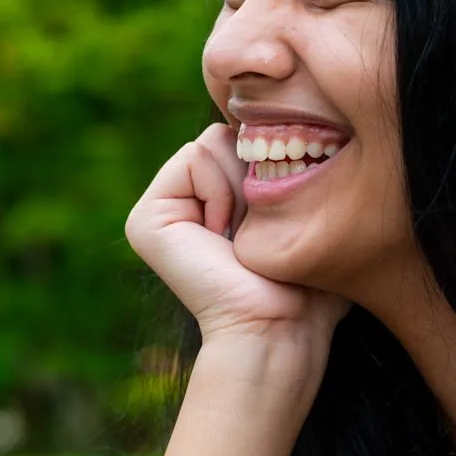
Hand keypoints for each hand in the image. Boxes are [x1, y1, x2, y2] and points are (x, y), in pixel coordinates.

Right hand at [125, 123, 349, 353]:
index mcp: (218, 201)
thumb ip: (296, 169)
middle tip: (261, 234)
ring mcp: (162, 210)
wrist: (280, 328)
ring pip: (214, 140)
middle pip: (229, 133)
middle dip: (258, 173)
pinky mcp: (146, 219)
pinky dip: (221, 192)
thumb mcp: (309, 215)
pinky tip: (224, 238)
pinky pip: (195, 156)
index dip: (277, 166)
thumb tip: (300, 127)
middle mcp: (186, 203)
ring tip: (243, 240)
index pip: (248, 137)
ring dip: (244, 187)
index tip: (282, 223)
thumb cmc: (308, 284)